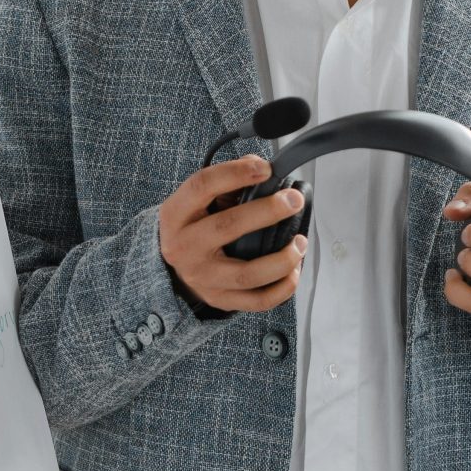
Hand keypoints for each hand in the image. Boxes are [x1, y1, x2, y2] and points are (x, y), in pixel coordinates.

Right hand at [159, 155, 306, 315]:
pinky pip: (256, 301)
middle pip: (227, 226)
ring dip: (281, 259)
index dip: (235, 173)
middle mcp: (185, 247)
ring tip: (300, 242)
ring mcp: (202, 277)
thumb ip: (226, 183)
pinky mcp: (219, 299)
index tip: (265, 169)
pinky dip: (281, 289)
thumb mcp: (195, 201)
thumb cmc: (191, 226)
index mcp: (176, 214)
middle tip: (294, 201)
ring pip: (247, 273)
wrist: (169, 267)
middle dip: (267, 211)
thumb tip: (264, 171)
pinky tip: (294, 272)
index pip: (202, 186)